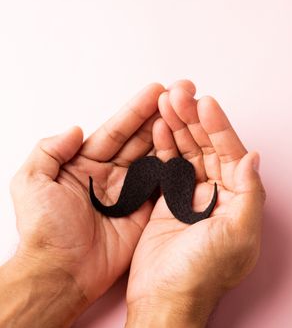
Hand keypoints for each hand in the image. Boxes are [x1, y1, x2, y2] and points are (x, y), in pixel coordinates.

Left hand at [0, 83, 165, 326]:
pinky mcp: (144, 210)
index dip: (135, 110)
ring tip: (189, 115)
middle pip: (140, 139)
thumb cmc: (45, 230)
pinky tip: (188, 149)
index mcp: (84, 164)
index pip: (115, 130)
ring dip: (171, 136)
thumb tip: (75, 128)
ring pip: (154, 157)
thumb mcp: (31, 183)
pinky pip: (163, 185)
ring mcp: (130, 192)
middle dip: (160, 116)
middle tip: (181, 96)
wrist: (62, 271)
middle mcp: (110, 174)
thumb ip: (49, 151)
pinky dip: (176, 167)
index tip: (156, 91)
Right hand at [126, 81, 265, 326]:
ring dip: (178, 126)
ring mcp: (192, 195)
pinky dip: (163, 145)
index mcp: (239, 199)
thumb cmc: (204, 273)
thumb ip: (249, 193)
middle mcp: (218, 193)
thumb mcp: (237, 234)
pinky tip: (159, 126)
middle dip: (194, 119)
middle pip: (207, 146)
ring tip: (167, 100)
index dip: (219, 127)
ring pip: (187, 151)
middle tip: (180, 93)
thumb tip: (254, 156)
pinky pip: (168, 165)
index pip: (231, 153)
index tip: (206, 103)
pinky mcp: (168, 200)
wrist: (166, 298)